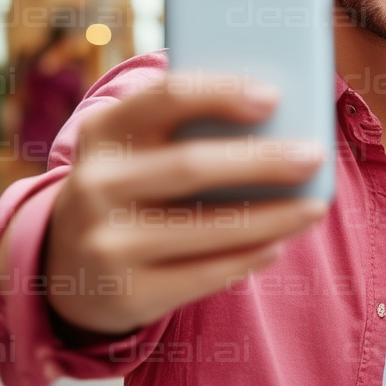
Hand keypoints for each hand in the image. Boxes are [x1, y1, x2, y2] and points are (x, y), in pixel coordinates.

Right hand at [40, 72, 328, 333]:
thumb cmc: (135, 186)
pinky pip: (206, 273)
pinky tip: (278, 243)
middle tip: (315, 155)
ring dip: (274, 217)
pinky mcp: (126, 293)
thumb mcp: (140, 148)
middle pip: (193, 165)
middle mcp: (95, 184)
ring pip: (209, 227)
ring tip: (315, 207)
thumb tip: (282, 122)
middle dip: (263, 160)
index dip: (222, 93)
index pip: (167, 97)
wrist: (70, 267)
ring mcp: (105, 243)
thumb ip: (191, 128)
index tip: (274, 97)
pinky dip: (250, 256)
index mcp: (104, 131)